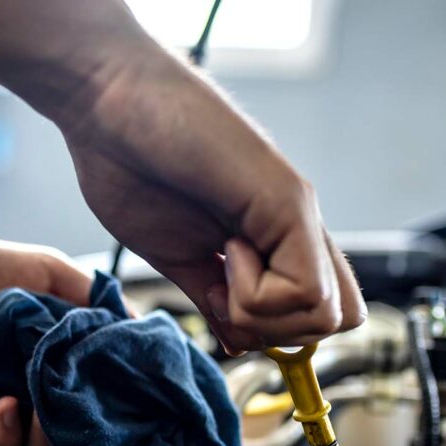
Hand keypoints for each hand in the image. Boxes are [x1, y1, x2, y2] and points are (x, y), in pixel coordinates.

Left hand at [0, 237, 170, 445]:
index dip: (138, 441)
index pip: (111, 411)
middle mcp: (40, 394)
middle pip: (83, 444)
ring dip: (49, 439)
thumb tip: (138, 322)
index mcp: (66, 365)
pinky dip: (4, 433)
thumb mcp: (47, 269)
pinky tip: (2, 402)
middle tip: (106, 437)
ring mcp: (5, 411)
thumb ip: (91, 297)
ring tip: (38, 406)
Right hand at [60, 52, 365, 352]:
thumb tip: (237, 342)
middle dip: (275, 331)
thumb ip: (212, 297)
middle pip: (337, 321)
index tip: (222, 309)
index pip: (319, 311)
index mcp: (270, 239)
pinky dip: (256, 293)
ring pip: (325, 316)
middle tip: (224, 288)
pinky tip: (225, 248)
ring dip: (261, 311)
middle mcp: (295, 226)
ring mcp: (297, 213)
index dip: (277, 333)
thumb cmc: (129, 163)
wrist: (108, 104)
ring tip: (221, 258)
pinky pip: (304, 291)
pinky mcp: (289, 202)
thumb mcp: (174, 255)